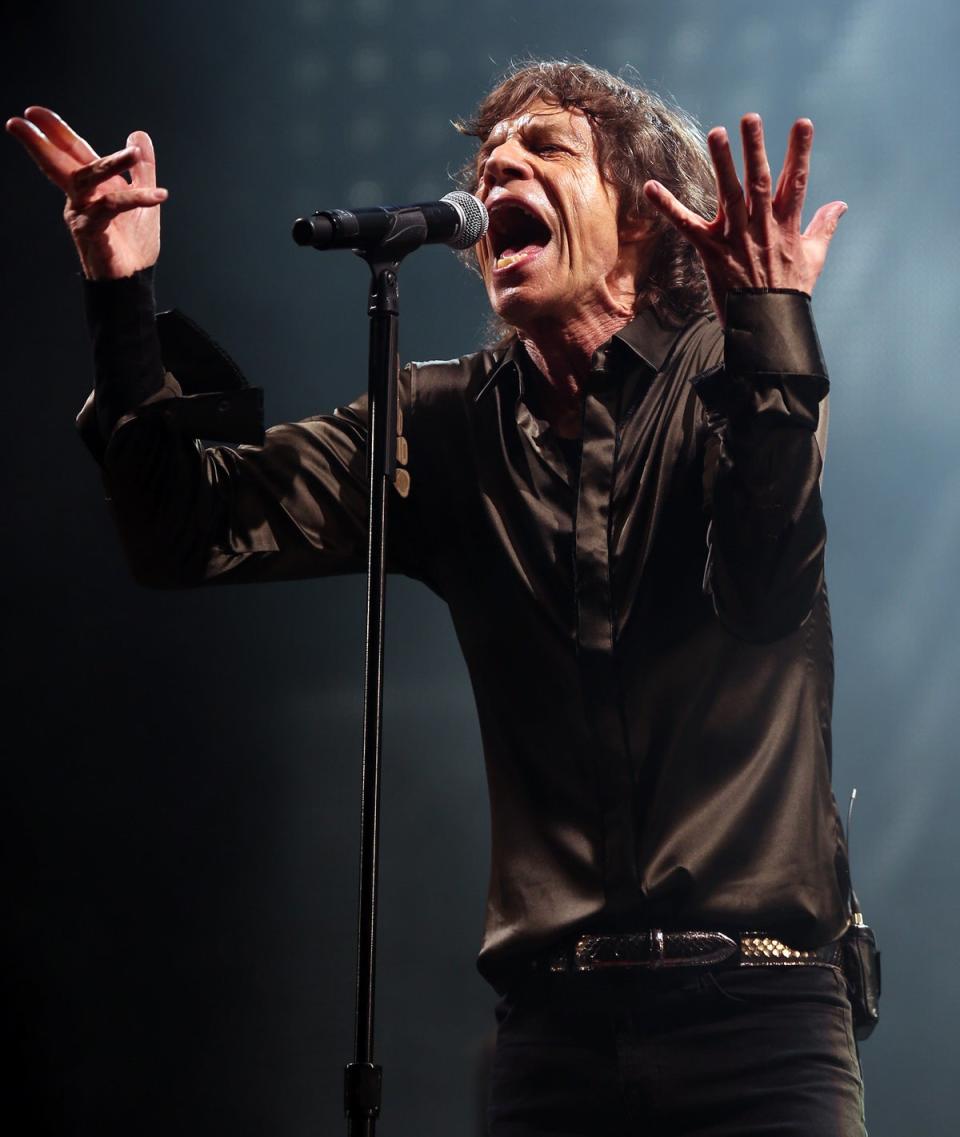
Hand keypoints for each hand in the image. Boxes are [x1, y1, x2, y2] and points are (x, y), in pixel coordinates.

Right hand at [5, 107, 167, 279]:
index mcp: (90, 188)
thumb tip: (138, 135)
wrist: (134, 279)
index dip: (55, 132)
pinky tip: (159, 195)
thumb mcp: (143, 198)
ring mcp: (82, 213)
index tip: (33, 112)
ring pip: (87, 179)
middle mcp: (80, 198)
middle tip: (18, 122)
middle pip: (57, 163)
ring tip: (133, 155)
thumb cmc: (132, 243)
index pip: (71, 153)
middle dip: (39, 142)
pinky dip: (137, 199)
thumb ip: (142, 169)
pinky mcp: (92, 230)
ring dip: (111, 163)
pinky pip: (113, 207)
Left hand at [642, 114, 846, 320]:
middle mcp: (762, 228)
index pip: (796, 182)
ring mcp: (736, 240)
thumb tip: (841, 204)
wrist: (767, 326)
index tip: (803, 123)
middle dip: (755, 149)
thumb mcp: (814, 258)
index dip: (799, 152)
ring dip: (723, 164)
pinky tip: (651, 187)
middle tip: (749, 118)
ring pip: (729, 196)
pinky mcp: (711, 253)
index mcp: (786, 226)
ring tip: (717, 133)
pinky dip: (667, 206)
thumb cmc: (790, 292)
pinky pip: (686, 225)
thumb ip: (824, 227)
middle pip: (759, 182)